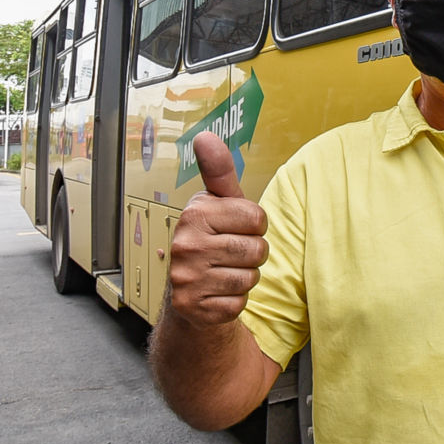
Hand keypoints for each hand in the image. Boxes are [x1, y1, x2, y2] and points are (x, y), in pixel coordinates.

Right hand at [167, 132, 268, 327]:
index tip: (236, 227)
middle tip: (232, 252)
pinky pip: (239, 302)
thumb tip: (206, 136)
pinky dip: (236, 299)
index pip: (257, 217)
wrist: (190, 289)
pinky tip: (218, 291)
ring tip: (225, 270)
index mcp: (195, 213)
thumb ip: (219, 171)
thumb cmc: (214, 238)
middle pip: (258, 248)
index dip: (255, 225)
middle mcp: (185, 244)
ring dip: (246, 276)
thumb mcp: (220, 202)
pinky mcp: (193, 307)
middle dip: (253, 252)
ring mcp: (186, 278)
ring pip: (251, 277)